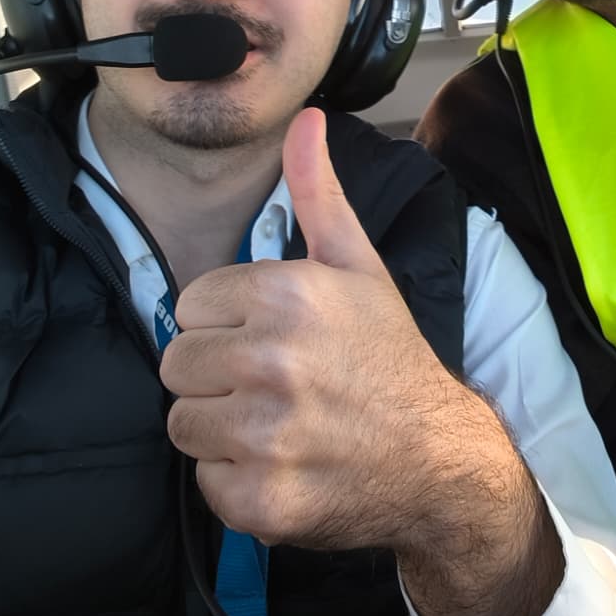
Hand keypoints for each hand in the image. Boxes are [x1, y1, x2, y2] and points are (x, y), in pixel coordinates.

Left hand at [160, 107, 463, 550]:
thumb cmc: (390, 354)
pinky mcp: (259, 499)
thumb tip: (305, 116)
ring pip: (183, 423)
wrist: (440, 455)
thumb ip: (318, 191)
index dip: (226, 324)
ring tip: (275, 424)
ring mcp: (264, 434)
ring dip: (220, 428)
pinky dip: (237, 481)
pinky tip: (282, 465)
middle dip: (215, 375)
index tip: (271, 339)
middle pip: (176, 364)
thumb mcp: (358, 265)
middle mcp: (270, 360)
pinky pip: (205, 481)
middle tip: (271, 385)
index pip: (189, 306)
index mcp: (286, 294)